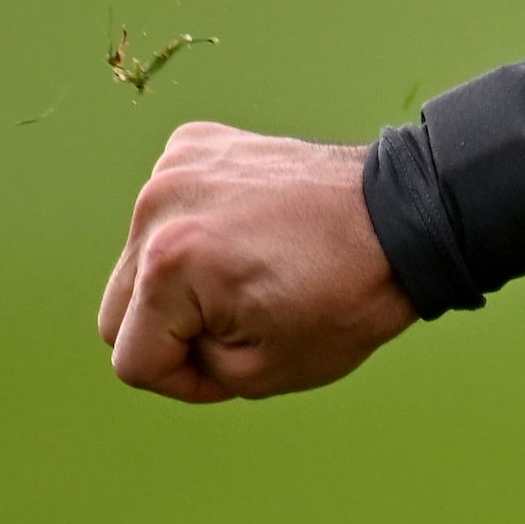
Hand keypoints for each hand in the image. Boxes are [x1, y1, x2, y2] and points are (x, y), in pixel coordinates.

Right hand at [99, 124, 414, 402]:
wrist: (406, 218)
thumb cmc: (348, 297)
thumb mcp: (264, 373)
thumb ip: (191, 367)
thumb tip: (162, 336)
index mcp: (169, 265)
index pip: (132, 359)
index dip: (184, 381)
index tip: (234, 365)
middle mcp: (159, 205)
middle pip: (118, 309)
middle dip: (171, 333)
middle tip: (239, 328)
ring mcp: (175, 165)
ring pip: (138, 258)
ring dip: (180, 282)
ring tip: (250, 275)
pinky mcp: (195, 142)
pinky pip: (166, 209)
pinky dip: (196, 230)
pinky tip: (249, 234)